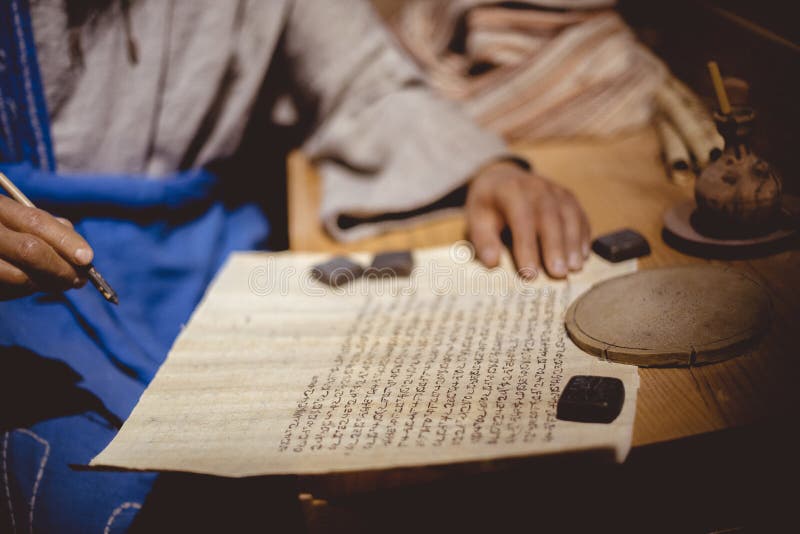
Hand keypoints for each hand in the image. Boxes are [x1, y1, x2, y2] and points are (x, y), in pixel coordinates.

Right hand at [0, 196, 92, 299]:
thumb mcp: (12, 220)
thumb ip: (43, 228)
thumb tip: (80, 251)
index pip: (36, 221)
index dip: (66, 241)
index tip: (88, 259)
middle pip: (31, 250)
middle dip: (61, 268)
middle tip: (78, 280)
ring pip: (19, 276)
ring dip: (46, 284)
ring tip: (57, 284)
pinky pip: (6, 291)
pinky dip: (23, 292)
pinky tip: (28, 286)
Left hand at [466, 160, 590, 278]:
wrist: (503, 179)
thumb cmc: (489, 205)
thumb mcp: (477, 219)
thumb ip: (483, 240)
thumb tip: (492, 262)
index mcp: (511, 191)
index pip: (522, 220)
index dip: (527, 247)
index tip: (530, 274)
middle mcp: (537, 187)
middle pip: (550, 218)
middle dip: (555, 248)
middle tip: (558, 274)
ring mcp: (556, 190)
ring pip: (570, 216)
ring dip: (573, 243)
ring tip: (574, 268)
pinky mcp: (569, 197)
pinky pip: (580, 216)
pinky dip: (583, 236)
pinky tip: (583, 256)